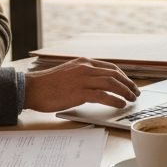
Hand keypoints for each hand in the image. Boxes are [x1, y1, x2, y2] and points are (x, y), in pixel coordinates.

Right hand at [24, 57, 139, 112]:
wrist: (30, 88)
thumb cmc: (47, 84)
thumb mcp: (68, 73)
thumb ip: (83, 75)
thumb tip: (97, 85)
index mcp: (83, 62)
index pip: (110, 68)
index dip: (123, 77)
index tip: (130, 84)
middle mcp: (85, 68)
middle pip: (114, 74)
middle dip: (128, 84)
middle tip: (136, 93)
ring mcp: (82, 79)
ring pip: (111, 83)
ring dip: (125, 91)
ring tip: (131, 99)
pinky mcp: (78, 92)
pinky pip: (102, 95)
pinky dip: (114, 99)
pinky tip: (120, 104)